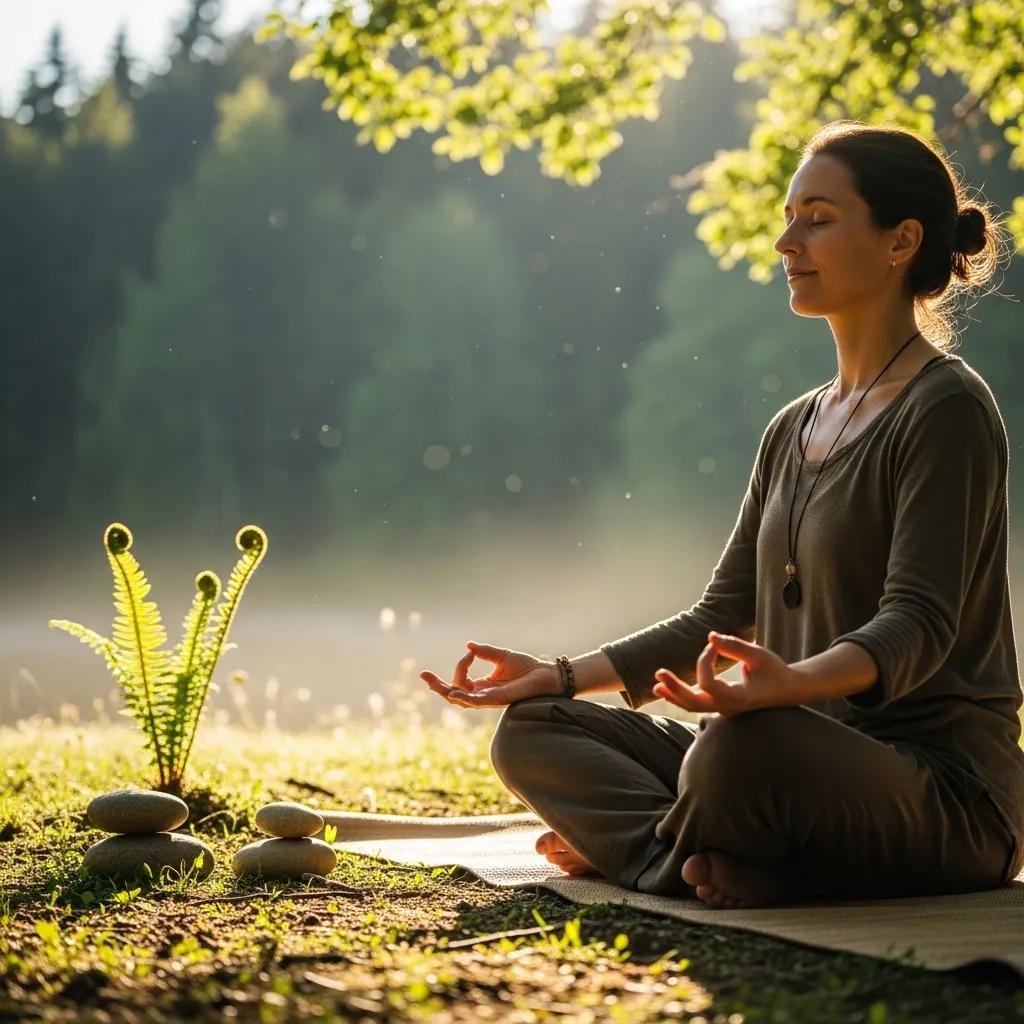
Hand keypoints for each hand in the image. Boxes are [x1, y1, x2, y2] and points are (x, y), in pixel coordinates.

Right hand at [420, 642, 561, 708]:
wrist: (546, 674)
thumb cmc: (527, 667)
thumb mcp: (501, 656)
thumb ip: (485, 651)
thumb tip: (468, 645)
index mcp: (483, 685)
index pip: (461, 680)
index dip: (460, 664)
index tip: (470, 652)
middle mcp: (483, 694)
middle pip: (454, 695)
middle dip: (437, 686)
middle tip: (423, 675)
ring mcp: (489, 698)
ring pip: (460, 700)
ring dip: (446, 691)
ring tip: (433, 683)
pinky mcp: (497, 699)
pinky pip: (476, 702)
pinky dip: (464, 697)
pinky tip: (454, 691)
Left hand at [651, 631, 795, 715]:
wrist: (787, 690)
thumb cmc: (774, 671)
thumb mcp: (759, 655)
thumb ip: (735, 646)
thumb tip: (710, 636)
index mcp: (740, 698)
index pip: (710, 684)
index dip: (704, 662)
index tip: (711, 645)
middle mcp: (728, 707)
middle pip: (694, 703)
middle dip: (675, 688)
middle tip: (659, 672)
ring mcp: (723, 709)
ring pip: (692, 706)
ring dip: (674, 694)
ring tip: (656, 683)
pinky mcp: (720, 706)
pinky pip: (695, 704)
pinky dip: (679, 696)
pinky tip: (664, 689)